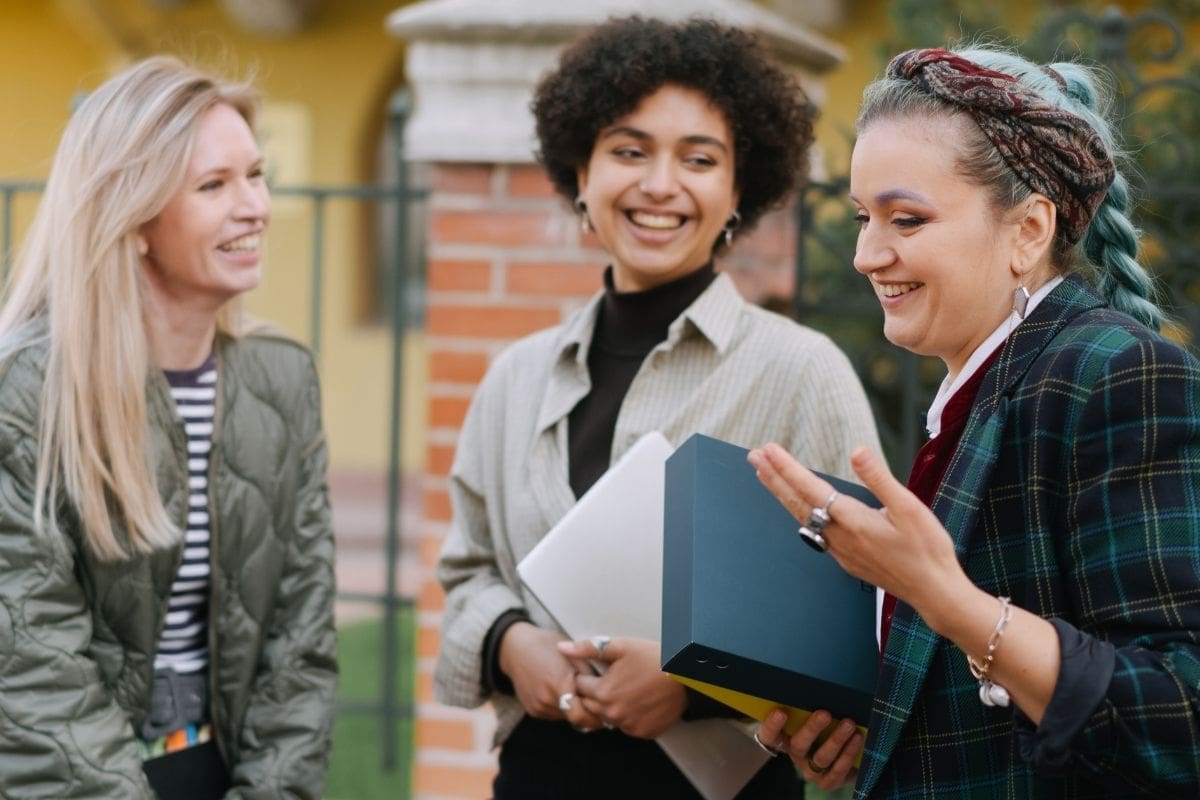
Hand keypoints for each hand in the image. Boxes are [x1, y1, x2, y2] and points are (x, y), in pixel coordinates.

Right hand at [499, 622, 602, 729]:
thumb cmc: (548, 646)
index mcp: (559, 684)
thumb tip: (606, 693)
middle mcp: (546, 699)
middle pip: (574, 718)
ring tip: (577, 693)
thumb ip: (589, 675)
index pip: (581, 716)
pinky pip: (554, 714)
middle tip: (598, 705)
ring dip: (574, 710)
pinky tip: (562, 692)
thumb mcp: (572, 654)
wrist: (516, 649)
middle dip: (587, 715)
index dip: (595, 718)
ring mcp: (538, 706)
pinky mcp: (533, 710)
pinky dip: (561, 708)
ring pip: (565, 717)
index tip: (606, 712)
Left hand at [557, 637, 685, 738]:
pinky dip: (629, 716)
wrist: (685, 676)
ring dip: (611, 706)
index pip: (579, 687)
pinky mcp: (643, 732)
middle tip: (613, 679)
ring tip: (627, 689)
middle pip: (591, 705)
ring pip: (608, 717)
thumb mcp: (620, 647)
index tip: (598, 670)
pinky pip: (627, 726)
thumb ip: (587, 649)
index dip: (586, 676)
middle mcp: (613, 714)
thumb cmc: (653, 658)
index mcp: (603, 693)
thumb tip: (562, 648)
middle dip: (596, 692)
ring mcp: (628, 725)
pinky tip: (638, 701)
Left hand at [747, 443, 970, 614]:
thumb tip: (856, 452)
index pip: (811, 488)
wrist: (934, 591)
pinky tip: (798, 506)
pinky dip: (800, 512)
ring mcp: (840, 551)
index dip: (787, 467)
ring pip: (803, 517)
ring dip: (783, 494)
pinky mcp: (847, 559)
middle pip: (797, 503)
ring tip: (766, 475)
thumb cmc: (927, 550)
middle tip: (754, 456)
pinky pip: (815, 531)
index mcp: (853, 521)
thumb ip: (879, 479)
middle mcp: (840, 537)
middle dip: (774, 477)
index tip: (768, 450)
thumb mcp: (909, 508)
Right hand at [756, 708, 861, 791]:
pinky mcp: (828, 782)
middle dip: (812, 729)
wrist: (843, 759)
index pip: (770, 735)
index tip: (780, 712)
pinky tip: (856, 738)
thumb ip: (808, 708)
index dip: (772, 726)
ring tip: (849, 724)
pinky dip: (848, 752)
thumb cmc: (824, 730)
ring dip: (836, 740)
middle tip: (825, 714)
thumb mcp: (812, 718)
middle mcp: (796, 756)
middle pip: (798, 745)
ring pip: (821, 758)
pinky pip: (838, 769)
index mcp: (786, 739)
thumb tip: (819, 684)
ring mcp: (811, 771)